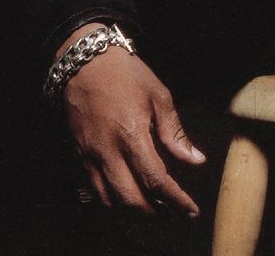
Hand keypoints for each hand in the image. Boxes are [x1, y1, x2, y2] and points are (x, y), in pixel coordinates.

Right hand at [58, 25, 205, 215]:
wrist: (84, 62)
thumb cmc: (125, 74)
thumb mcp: (158, 95)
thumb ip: (175, 132)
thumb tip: (195, 160)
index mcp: (131, 135)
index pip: (156, 180)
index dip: (175, 200)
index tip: (190, 210)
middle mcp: (108, 152)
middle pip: (131, 200)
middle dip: (155, 212)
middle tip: (174, 212)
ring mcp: (91, 156)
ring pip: (110, 200)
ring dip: (133, 211)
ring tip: (154, 208)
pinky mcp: (80, 155)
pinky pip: (95, 190)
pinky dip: (113, 201)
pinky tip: (128, 196)